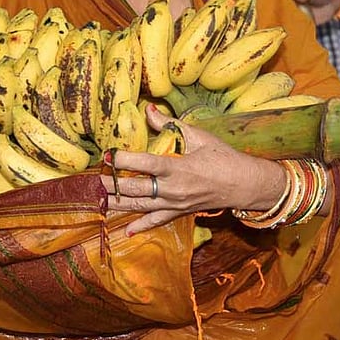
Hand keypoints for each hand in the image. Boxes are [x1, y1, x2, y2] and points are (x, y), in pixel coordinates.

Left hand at [99, 106, 285, 234]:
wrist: (244, 184)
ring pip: (141, 207)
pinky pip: (157, 221)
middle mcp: (174, 189)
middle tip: (95, 181)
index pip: (146, 164)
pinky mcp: (179, 212)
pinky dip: (141, 226)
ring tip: (99, 200)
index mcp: (179, 168)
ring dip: (119, 204)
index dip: (124, 161)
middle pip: (137, 190)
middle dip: (115, 186)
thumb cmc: (223, 156)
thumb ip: (170, 124)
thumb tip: (148, 108)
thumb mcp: (198, 136)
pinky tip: (125, 230)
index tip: (107, 156)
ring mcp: (176, 204)